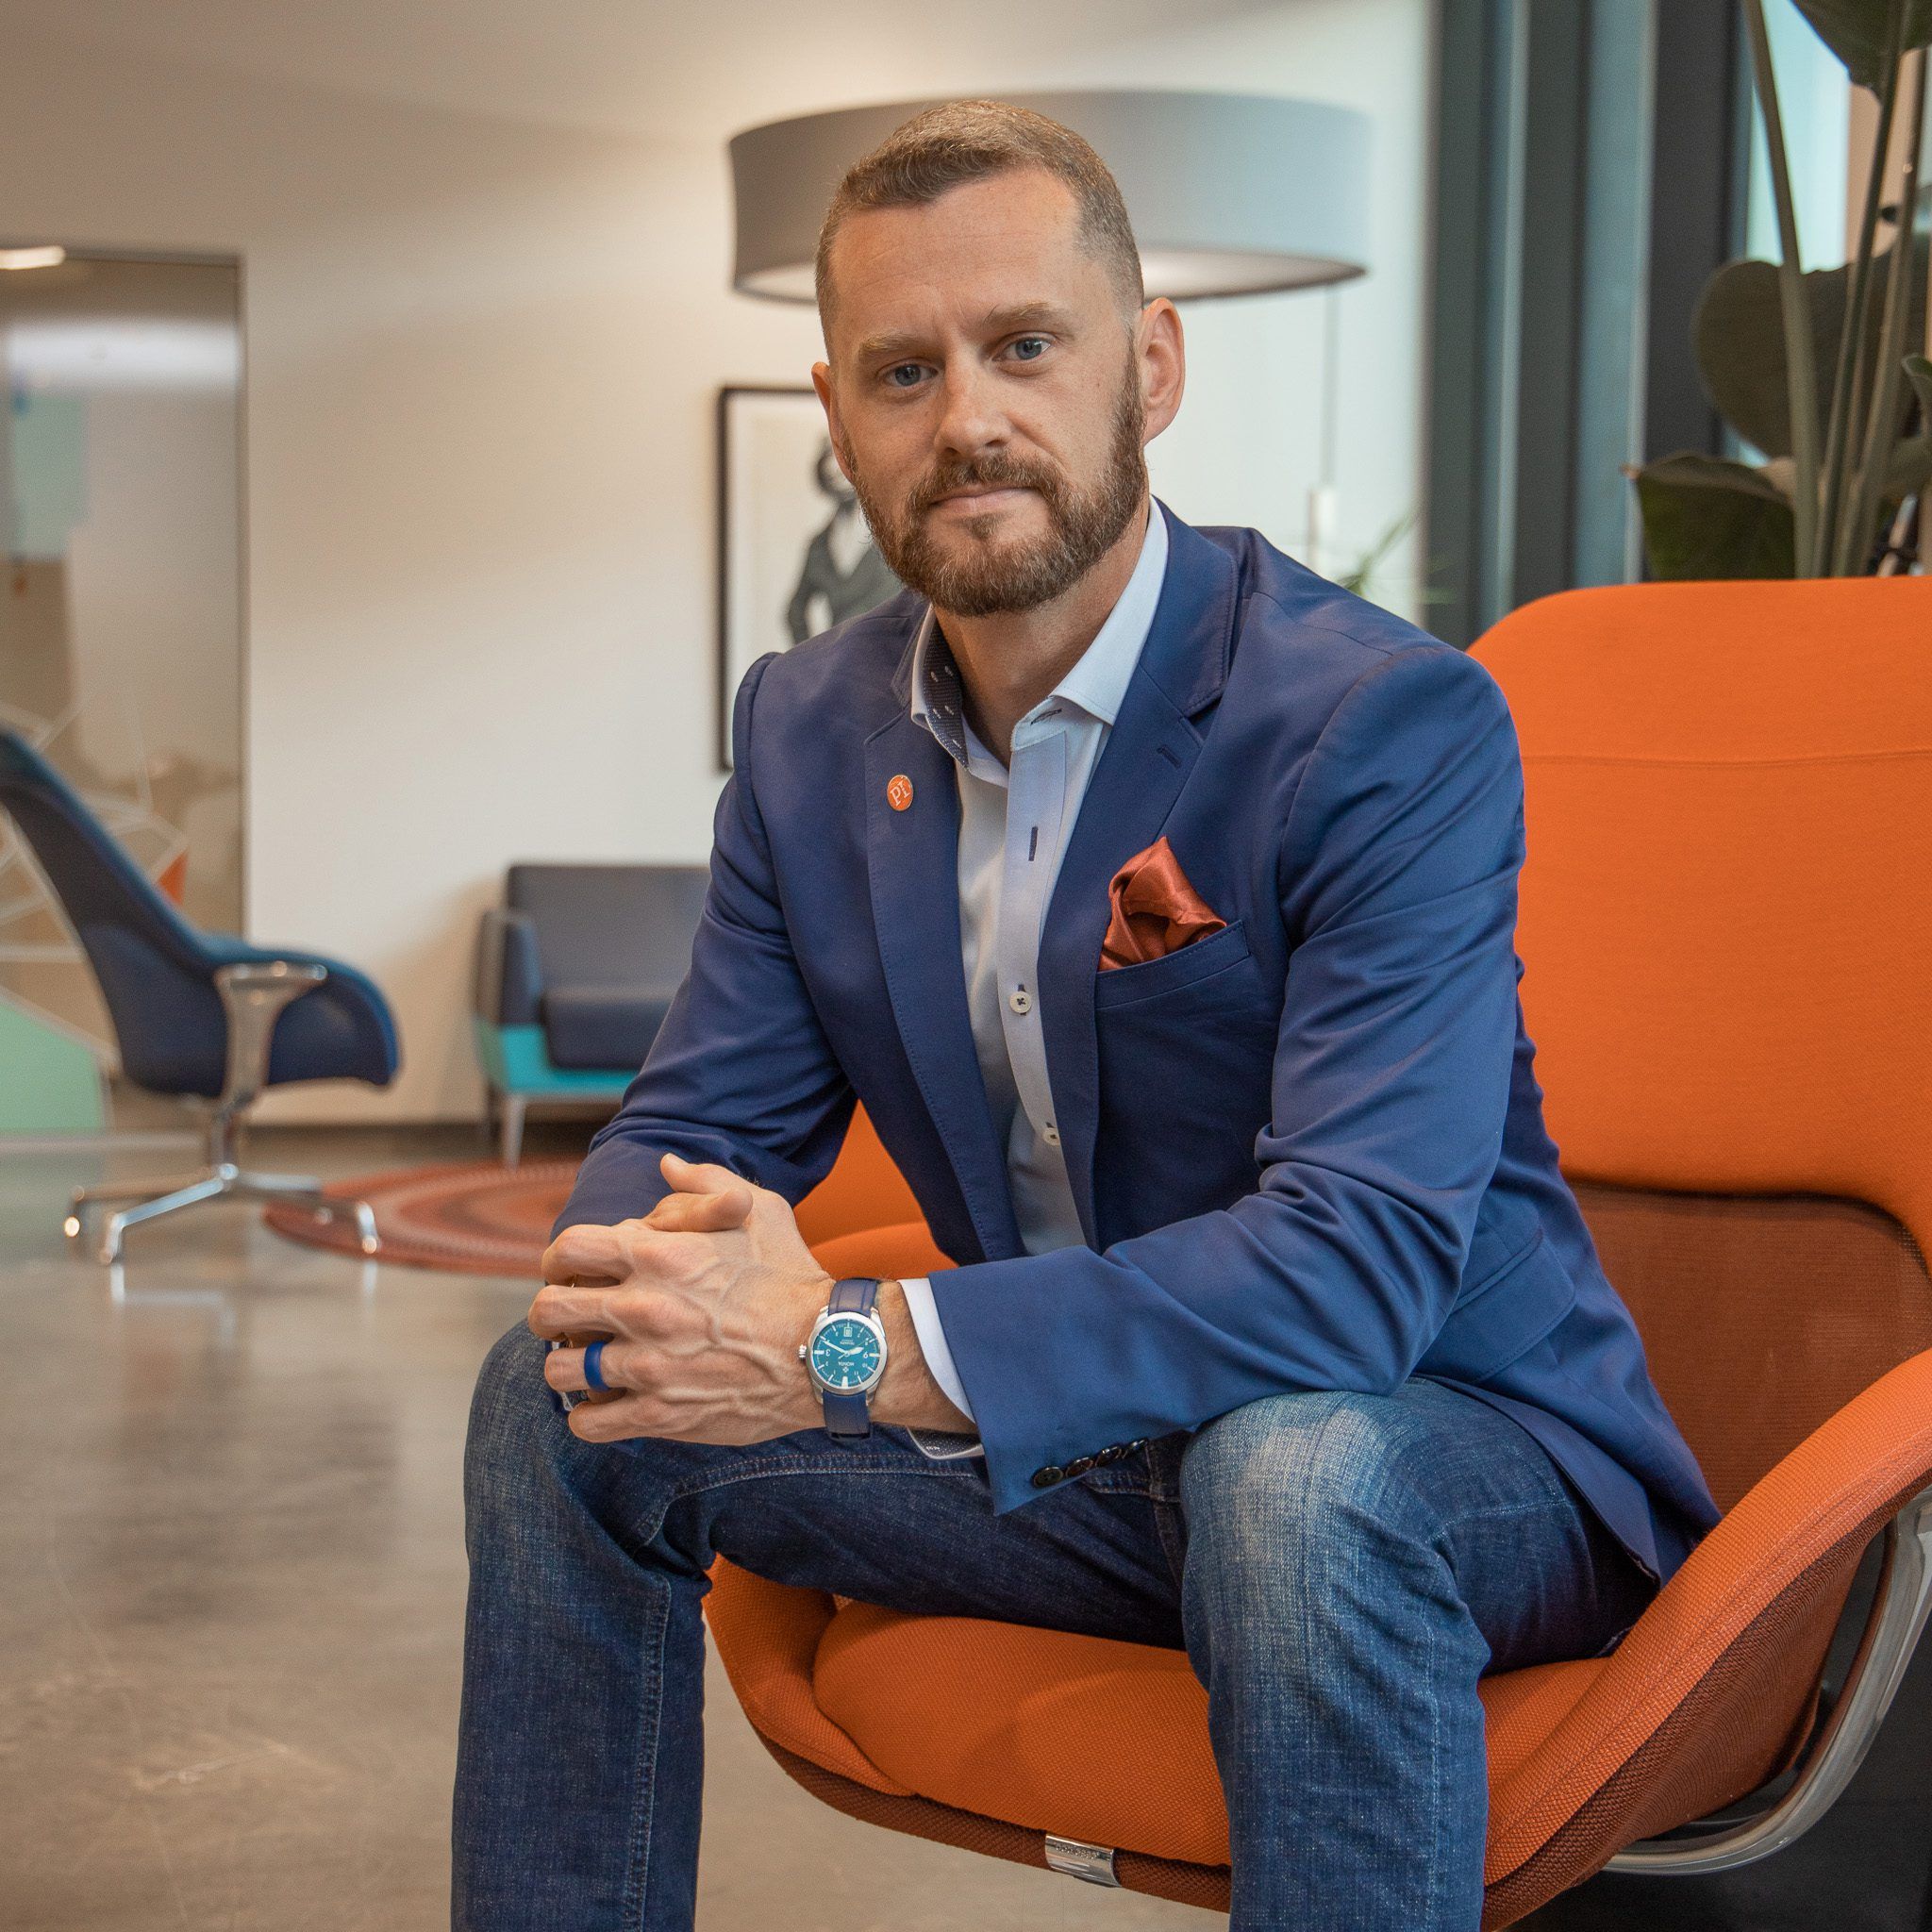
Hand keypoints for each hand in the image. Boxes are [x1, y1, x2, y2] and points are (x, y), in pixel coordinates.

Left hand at [529, 1152, 831, 1445]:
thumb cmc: (793, 1278)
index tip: (569, 1272)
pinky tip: (606, 1403)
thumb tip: (665, 1164)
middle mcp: (643, 1309)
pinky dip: (588, 1415)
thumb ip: (705, 1182)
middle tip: (567, 1320)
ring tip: (586, 1364)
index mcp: (658, 1255)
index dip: (558, 1260)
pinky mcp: (659, 1414)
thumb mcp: (758, 1210)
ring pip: (558, 1370)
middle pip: (547, 1310)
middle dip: (550, 1313)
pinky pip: (588, 1422)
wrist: (830, 1350)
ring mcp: (647, 1366)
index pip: (567, 1249)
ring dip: (567, 1366)